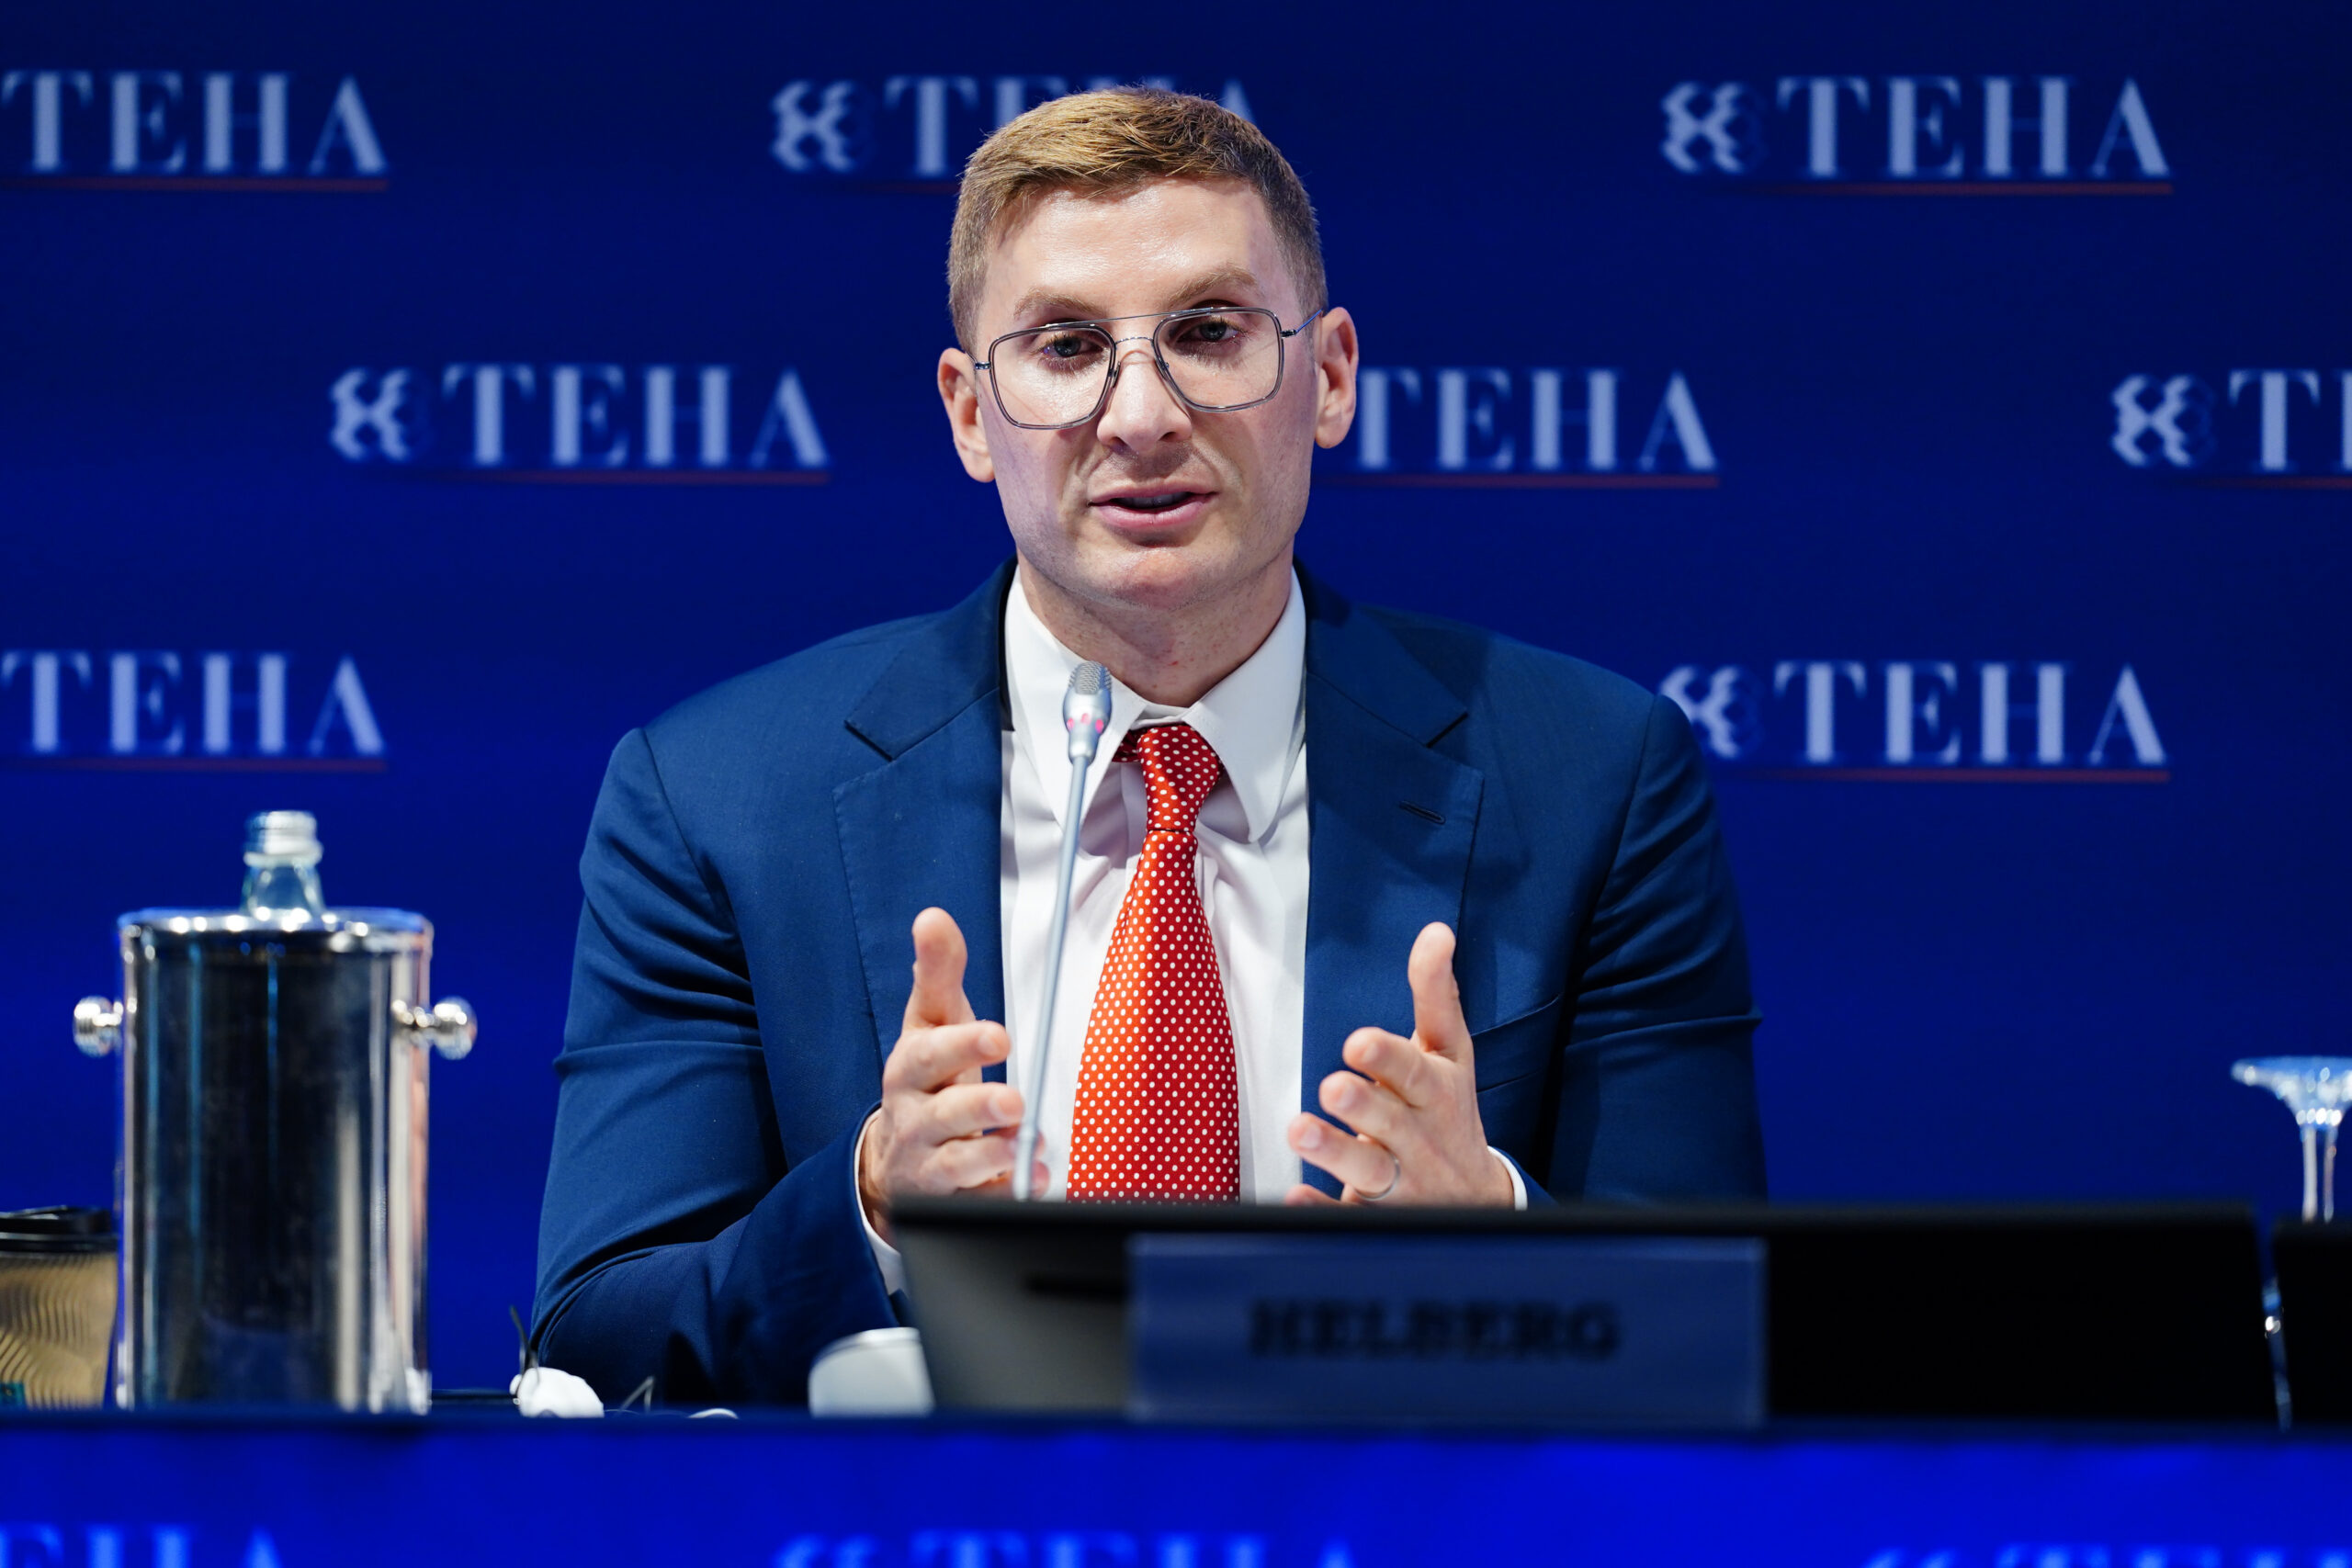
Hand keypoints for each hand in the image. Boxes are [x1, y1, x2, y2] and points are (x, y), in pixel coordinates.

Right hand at [857, 908, 1044, 1242]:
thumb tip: (932, 918)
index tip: (1000, 1035)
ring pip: (953, 1166)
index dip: (960, 1045)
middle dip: (976, 1107)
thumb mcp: (931, 1022)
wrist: (896, 1158)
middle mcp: (913, 1118)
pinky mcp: (949, 1202)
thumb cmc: (929, 1076)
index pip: (927, 1055)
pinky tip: (1034, 1181)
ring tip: (1024, 1147)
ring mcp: (929, 1165)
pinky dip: (1003, 1195)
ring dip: (990, 1156)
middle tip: (1014, 1100)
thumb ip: (937, 972)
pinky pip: (975, 1205)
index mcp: (910, 1069)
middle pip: (939, 1115)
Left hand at [1284, 922, 1514, 1207]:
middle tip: (1332, 1087)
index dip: (1389, 1058)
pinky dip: (1321, 1209)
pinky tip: (1293, 1195)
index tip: (1358, 1042)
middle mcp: (1422, 1138)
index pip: (1416, 1073)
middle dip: (1363, 1106)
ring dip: (1335, 1151)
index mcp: (1438, 1092)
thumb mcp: (1450, 1054)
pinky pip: (1348, 1218)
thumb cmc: (1448, 1111)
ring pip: (1370, 1170)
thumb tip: (1437, 931)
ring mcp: (1403, 1184)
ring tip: (1299, 1131)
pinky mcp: (1379, 1218)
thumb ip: (1437, 995)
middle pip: (1391, 1121)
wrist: (1479, 1202)